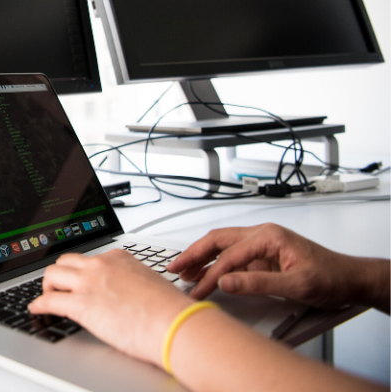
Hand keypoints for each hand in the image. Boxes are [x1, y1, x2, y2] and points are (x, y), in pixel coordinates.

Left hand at [28, 250, 193, 365]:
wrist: (173, 323)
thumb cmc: (169, 310)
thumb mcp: (149, 284)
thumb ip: (133, 283)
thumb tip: (129, 294)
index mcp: (118, 258)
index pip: (90, 258)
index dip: (81, 271)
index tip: (78, 279)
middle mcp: (101, 265)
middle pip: (66, 261)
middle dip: (59, 274)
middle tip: (58, 287)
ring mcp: (89, 283)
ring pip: (52, 274)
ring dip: (47, 286)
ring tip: (48, 298)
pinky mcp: (81, 305)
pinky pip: (49, 301)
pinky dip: (39, 305)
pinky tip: (37, 309)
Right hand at [168, 223, 384, 309]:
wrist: (351, 280)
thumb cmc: (331, 277)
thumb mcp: (296, 284)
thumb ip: (258, 283)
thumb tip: (227, 282)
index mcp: (269, 236)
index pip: (230, 255)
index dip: (210, 274)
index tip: (197, 290)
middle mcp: (262, 235)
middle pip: (218, 240)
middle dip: (193, 253)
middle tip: (174, 267)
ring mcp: (261, 245)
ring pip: (222, 246)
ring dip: (201, 257)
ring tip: (182, 270)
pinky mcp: (262, 257)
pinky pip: (232, 257)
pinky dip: (215, 265)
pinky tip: (204, 274)